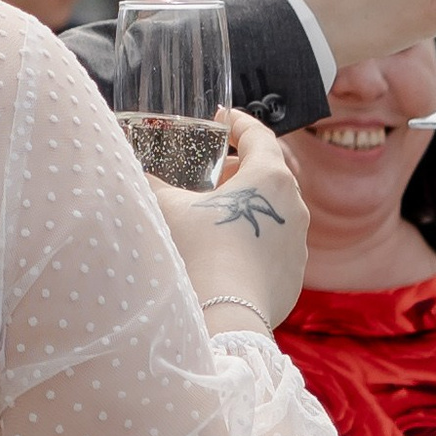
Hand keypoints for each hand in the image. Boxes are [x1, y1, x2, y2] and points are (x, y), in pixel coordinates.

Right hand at [153, 107, 309, 335]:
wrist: (226, 315)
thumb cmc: (200, 250)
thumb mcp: (169, 208)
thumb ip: (154, 185)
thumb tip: (138, 175)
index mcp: (270, 177)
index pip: (259, 135)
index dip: (237, 123)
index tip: (220, 120)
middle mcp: (294, 205)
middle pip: (269, 173)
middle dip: (239, 169)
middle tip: (211, 173)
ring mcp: (298, 242)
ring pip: (273, 211)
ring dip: (246, 206)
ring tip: (215, 215)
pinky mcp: (294, 274)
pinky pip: (274, 244)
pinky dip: (253, 239)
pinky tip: (225, 252)